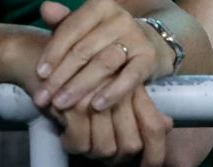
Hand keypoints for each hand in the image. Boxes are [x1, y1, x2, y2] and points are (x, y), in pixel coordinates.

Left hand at [30, 0, 166, 113]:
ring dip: (80, 86)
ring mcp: (137, 37)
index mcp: (101, 5)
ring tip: (61, 104)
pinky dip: (113, 92)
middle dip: (60, 76)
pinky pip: (130, 77)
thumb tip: (45, 8)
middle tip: (44, 97)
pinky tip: (96, 106)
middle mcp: (121, 17)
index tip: (39, 74)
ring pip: (103, 63)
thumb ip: (63, 21)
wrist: (142, 46)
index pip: (72, 28)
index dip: (53, 52)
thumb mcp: (82, 29)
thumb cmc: (101, 39)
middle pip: (84, 49)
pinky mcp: (148, 58)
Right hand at [59, 85, 173, 166]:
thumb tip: (167, 124)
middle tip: (103, 153)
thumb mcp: (117, 87)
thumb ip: (143, 108)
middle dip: (117, 158)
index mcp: (135, 86)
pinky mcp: (74, 104)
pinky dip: (72, 143)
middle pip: (130, 145)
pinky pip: (80, 143)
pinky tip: (67, 136)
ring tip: (84, 142)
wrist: (45, 57)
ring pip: (105, 148)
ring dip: (93, 152)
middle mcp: (121, 89)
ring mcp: (98, 97)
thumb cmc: (83, 75)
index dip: (155, 154)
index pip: (154, 128)